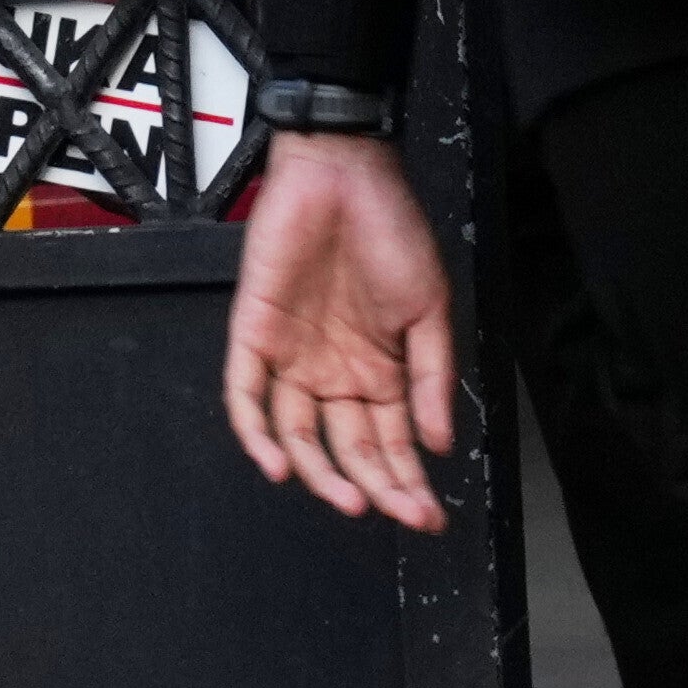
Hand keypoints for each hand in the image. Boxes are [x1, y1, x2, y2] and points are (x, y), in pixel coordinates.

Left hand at [225, 125, 456, 530]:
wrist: (344, 173)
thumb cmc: (391, 229)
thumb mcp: (430, 307)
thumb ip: (431, 377)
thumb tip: (440, 442)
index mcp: (378, 368)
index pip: (391, 442)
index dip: (408, 481)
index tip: (429, 514)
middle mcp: (333, 371)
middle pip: (350, 448)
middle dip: (379, 486)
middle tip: (403, 514)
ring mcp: (292, 357)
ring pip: (298, 436)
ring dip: (322, 474)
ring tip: (350, 499)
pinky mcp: (254, 336)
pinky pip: (247, 397)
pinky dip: (257, 434)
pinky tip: (279, 465)